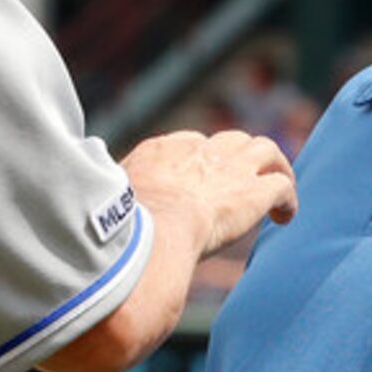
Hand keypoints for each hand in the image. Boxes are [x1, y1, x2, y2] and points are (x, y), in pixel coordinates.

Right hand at [119, 129, 296, 255]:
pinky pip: (282, 186)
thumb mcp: (108, 206)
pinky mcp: (253, 192)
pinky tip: (285, 217)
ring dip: (274, 166)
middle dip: (239, 157)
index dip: (201, 161)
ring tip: (278, 189)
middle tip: (243, 181)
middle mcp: (198, 151)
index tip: (202, 182)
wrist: (152, 231)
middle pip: (229, 140)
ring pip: (265, 148)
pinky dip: (287, 198)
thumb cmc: (124, 229)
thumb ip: (109, 206)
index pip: (189, 144)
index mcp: (160, 151)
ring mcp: (230, 169)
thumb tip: (85, 218)